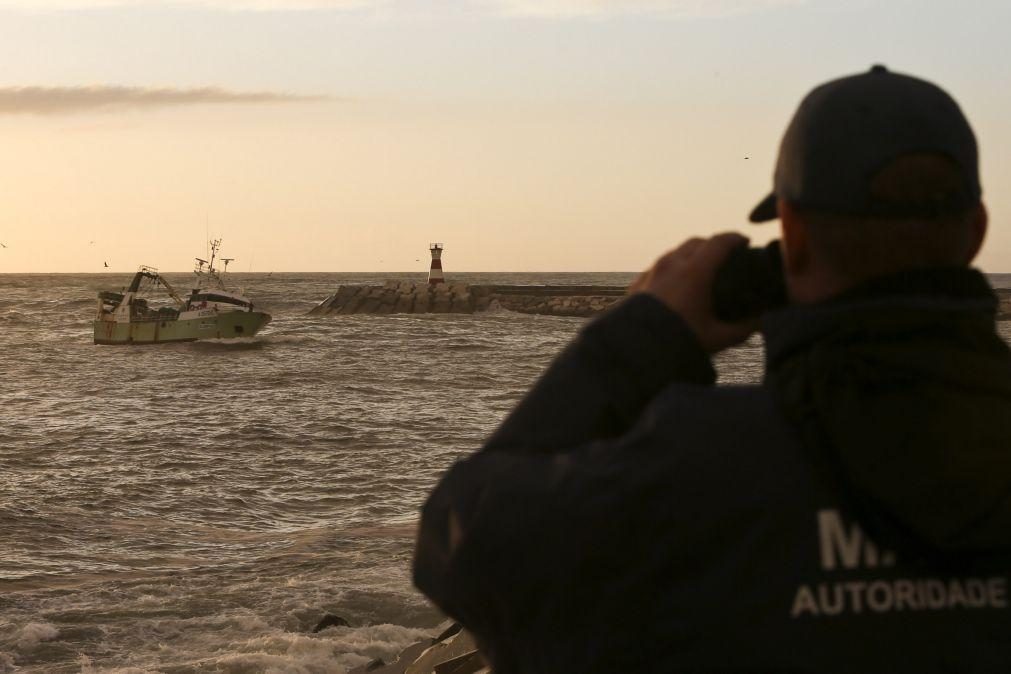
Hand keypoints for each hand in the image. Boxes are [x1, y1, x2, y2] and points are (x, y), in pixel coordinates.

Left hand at [629, 232, 759, 352]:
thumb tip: (763, 322)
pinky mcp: (639, 283)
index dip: (735, 239)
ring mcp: (652, 272)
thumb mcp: (717, 338)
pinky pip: (660, 266)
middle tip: (726, 255)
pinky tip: (677, 282)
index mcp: (694, 272)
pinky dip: (673, 267)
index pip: (719, 242)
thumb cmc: (676, 343)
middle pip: (697, 242)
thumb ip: (744, 328)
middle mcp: (671, 265)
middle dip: (714, 244)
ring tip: (703, 268)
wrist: (634, 352)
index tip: (745, 242)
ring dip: (692, 254)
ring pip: (676, 252)